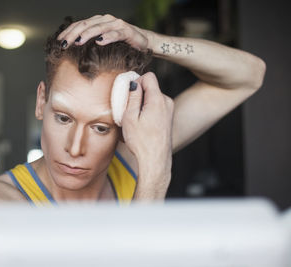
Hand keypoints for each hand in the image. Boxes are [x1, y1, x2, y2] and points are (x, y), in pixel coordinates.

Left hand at [57, 14, 149, 50]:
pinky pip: (116, 33)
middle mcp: (106, 20)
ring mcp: (117, 24)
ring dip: (87, 34)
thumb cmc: (121, 45)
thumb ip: (91, 42)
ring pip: (99, 27)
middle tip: (64, 44)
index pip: (79, 25)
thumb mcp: (103, 43)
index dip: (68, 32)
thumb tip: (73, 49)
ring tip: (78, 42)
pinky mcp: (127, 31)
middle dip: (73, 34)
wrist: (143, 42)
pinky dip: (107, 37)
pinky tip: (100, 41)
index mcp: (98, 22)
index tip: (59, 41)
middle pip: (86, 25)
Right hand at [121, 72, 173, 198]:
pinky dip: (147, 111)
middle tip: (128, 111)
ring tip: (135, 120)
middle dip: (138, 95)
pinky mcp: (168, 117)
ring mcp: (169, 110)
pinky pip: (156, 107)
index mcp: (158, 100)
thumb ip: (132, 97)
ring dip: (142, 104)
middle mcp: (167, 102)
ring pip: (152, 97)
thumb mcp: (130, 117)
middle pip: (150, 87)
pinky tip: (141, 125)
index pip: (149, 77)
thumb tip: (133, 82)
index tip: (129, 94)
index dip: (136, 82)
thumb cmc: (141, 142)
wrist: (155, 160)